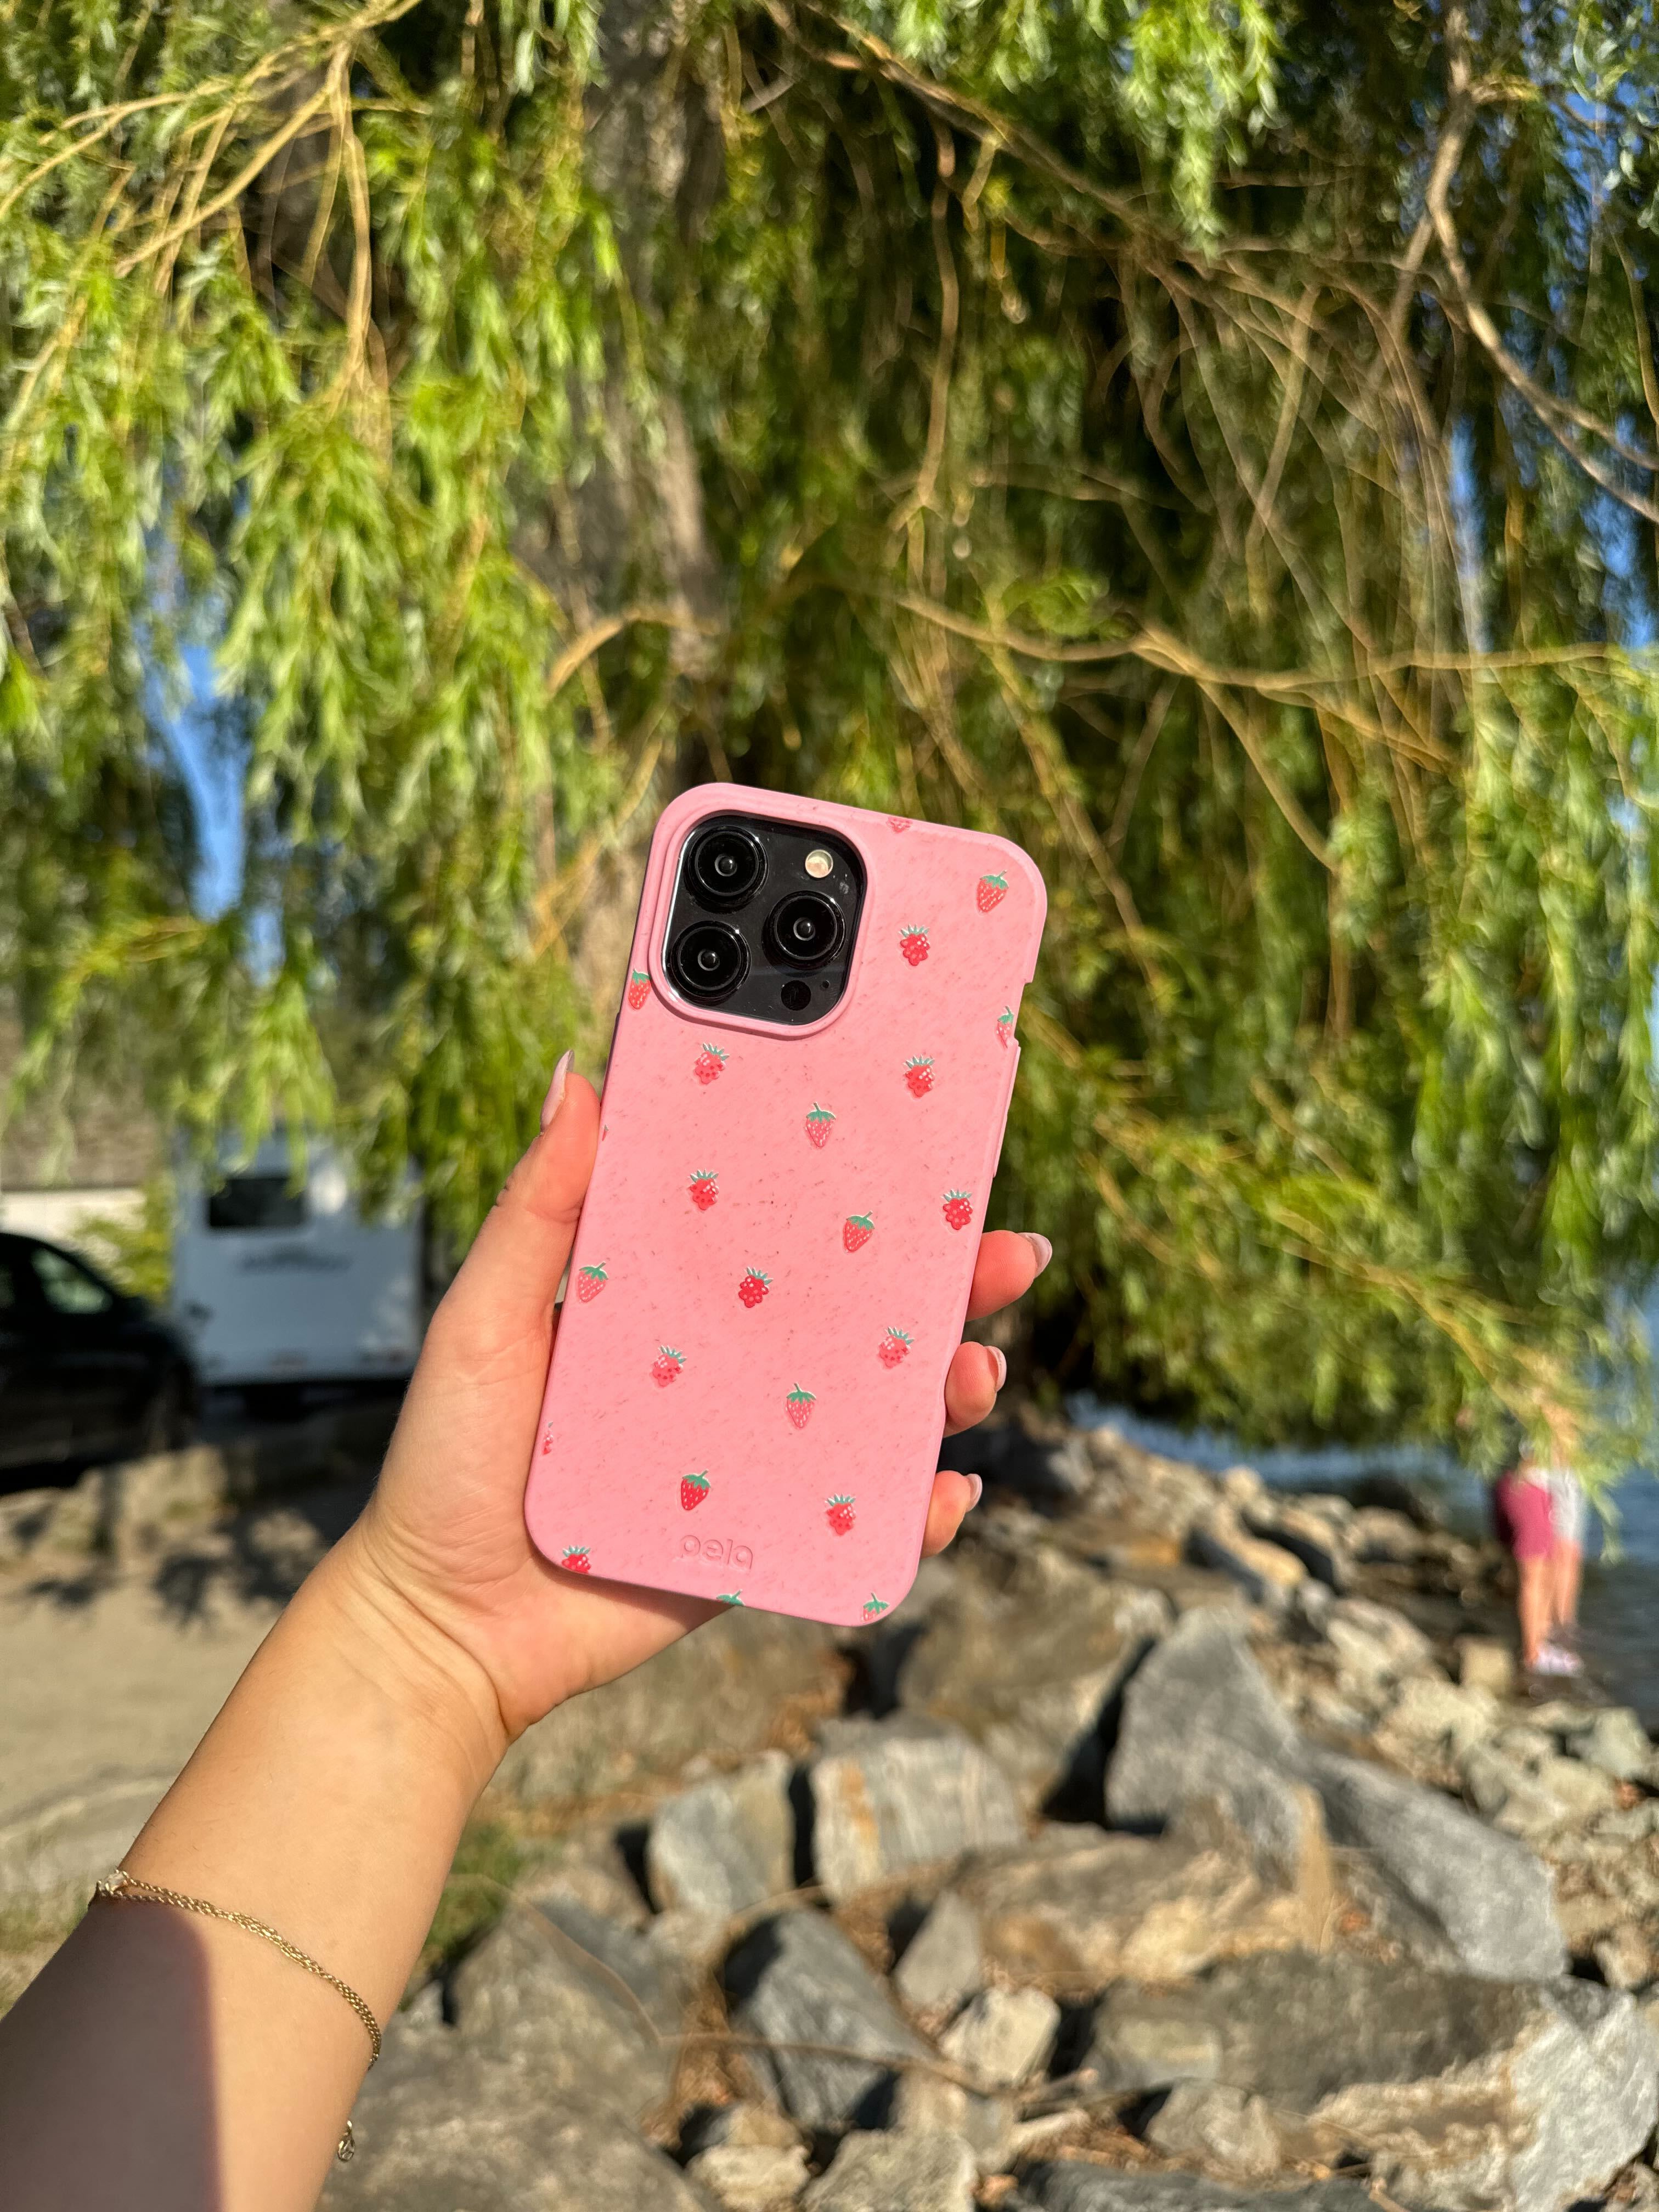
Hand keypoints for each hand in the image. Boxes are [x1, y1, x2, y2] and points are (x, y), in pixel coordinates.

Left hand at [342, 1056, 1048, 1744]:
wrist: (443, 1626)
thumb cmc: (449, 1463)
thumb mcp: (483, 1322)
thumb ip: (535, 1212)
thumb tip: (579, 1079)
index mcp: (674, 1304)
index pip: (782, 1232)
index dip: (857, 1195)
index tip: (925, 1152)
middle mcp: (729, 1370)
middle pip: (858, 1315)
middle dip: (947, 1281)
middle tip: (1007, 1253)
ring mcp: (755, 1454)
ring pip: (879, 1409)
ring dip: (948, 1385)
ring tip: (976, 1369)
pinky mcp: (764, 1535)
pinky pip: (861, 1517)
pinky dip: (917, 1510)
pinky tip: (943, 1494)